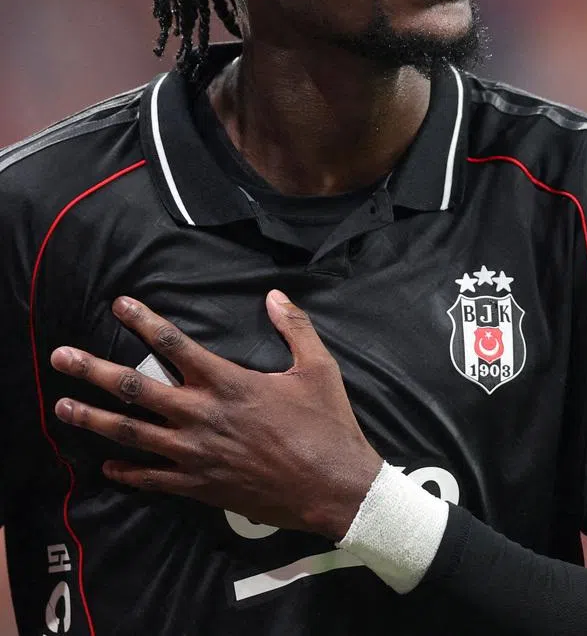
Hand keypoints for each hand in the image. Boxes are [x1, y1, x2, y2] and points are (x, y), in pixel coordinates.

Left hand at [50, 290, 382, 540]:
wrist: (330, 484)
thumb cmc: (326, 422)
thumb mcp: (318, 367)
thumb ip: (295, 327)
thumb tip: (275, 295)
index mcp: (229, 383)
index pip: (174, 344)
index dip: (144, 321)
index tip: (119, 305)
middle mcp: (202, 415)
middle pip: (135, 389)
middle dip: (93, 371)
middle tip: (61, 357)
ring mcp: (194, 454)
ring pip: (132, 434)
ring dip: (94, 419)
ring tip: (62, 408)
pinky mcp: (198, 485)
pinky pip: (151, 478)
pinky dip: (126, 472)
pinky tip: (107, 467)